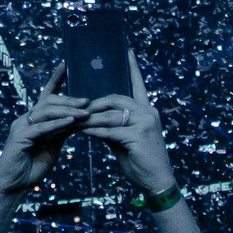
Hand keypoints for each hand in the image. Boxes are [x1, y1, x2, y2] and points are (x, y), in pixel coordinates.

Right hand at [0, 71, 88, 199]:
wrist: (13, 186)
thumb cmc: (32, 166)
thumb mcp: (52, 146)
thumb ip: (61, 131)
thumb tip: (78, 119)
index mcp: (34, 119)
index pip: (46, 94)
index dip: (56, 78)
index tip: (67, 63)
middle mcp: (26, 119)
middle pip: (48, 101)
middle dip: (69, 100)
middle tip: (88, 102)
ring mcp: (21, 127)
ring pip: (45, 111)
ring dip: (66, 110)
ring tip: (83, 112)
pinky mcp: (19, 138)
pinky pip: (40, 127)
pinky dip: (56, 124)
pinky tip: (70, 122)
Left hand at [80, 51, 175, 196]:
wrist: (157, 181)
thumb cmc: (141, 160)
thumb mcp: (126, 139)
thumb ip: (113, 125)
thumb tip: (93, 119)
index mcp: (148, 110)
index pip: (138, 85)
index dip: (132, 68)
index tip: (128, 51)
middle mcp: (148, 112)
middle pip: (116, 99)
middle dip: (95, 104)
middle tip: (78, 108)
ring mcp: (145, 123)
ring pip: (110, 116)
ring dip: (90, 119)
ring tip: (75, 121)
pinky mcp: (138, 136)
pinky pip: (110, 131)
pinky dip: (95, 132)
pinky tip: (83, 132)